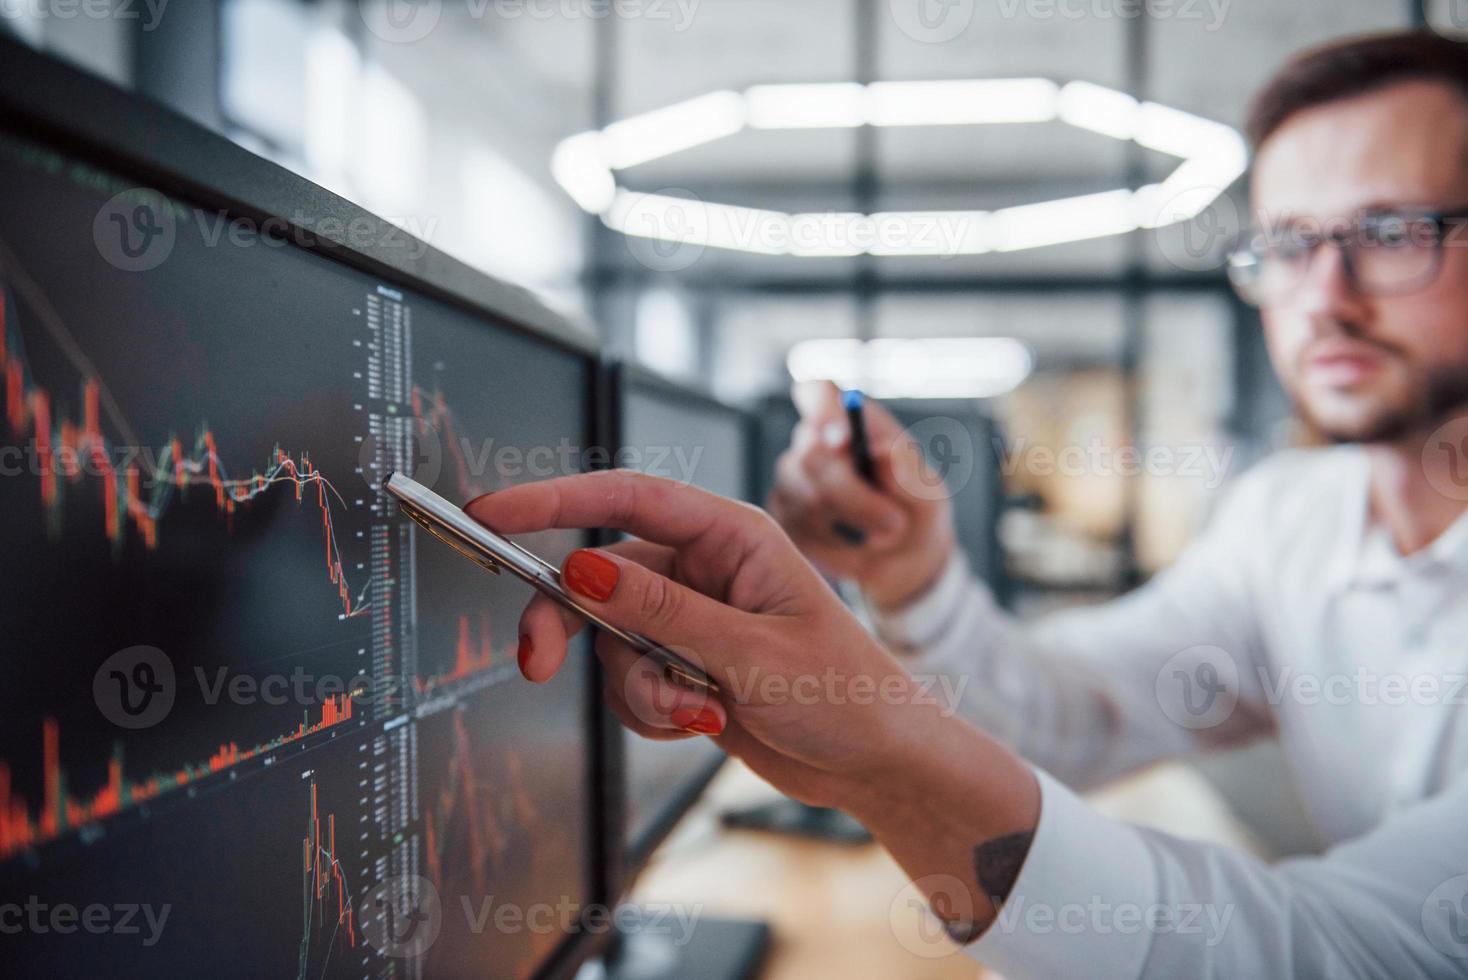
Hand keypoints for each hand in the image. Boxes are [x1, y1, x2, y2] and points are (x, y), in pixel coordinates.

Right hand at [466, 469, 934, 807]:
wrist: (874, 762)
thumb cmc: (847, 692)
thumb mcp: (752, 651)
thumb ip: (662, 613)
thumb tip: (582, 570)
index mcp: (733, 536)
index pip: (628, 497)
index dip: (553, 499)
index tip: (495, 510)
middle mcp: (706, 569)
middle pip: (598, 576)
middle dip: (569, 623)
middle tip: (538, 662)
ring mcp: (691, 618)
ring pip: (611, 641)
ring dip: (640, 688)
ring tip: (696, 708)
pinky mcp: (683, 663)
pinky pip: (629, 681)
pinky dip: (653, 710)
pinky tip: (701, 719)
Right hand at [767, 380, 956, 609]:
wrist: (904, 559)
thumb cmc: (915, 511)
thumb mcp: (928, 493)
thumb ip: (909, 472)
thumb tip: (882, 450)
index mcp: (850, 421)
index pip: (818, 393)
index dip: (823, 409)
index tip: (843, 438)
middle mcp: (814, 444)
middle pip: (810, 454)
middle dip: (853, 494)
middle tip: (894, 520)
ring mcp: (793, 480)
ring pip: (805, 496)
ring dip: (852, 522)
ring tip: (884, 532)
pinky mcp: (785, 516)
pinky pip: (799, 527)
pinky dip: (835, 542)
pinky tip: (855, 541)